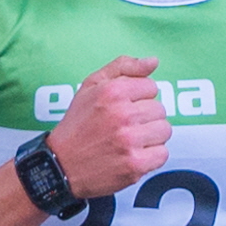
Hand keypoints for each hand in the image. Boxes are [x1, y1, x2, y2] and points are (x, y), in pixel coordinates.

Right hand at [47, 57, 169, 199]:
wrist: (62, 164)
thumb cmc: (78, 124)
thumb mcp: (92, 85)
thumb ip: (124, 67)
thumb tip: (153, 61)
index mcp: (113, 91)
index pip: (152, 87)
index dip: (139, 98)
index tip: (125, 107)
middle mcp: (123, 114)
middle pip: (160, 109)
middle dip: (145, 117)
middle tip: (125, 126)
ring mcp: (130, 141)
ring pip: (164, 130)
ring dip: (151, 136)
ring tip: (130, 140)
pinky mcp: (135, 164)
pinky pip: (162, 154)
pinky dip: (151, 156)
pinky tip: (133, 154)